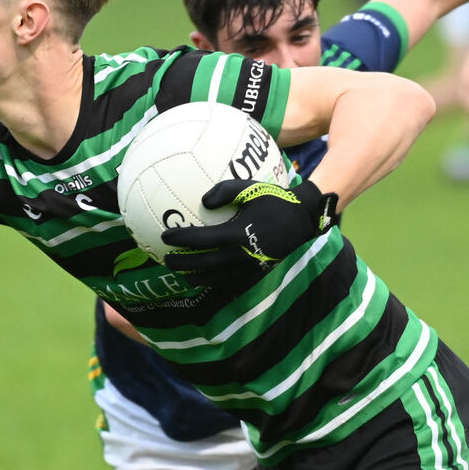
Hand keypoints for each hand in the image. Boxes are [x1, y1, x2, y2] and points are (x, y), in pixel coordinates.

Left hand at [162, 179, 338, 285]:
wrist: (303, 219)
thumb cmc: (276, 200)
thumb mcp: (251, 188)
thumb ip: (224, 190)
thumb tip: (203, 201)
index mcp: (237, 234)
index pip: (201, 240)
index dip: (180, 240)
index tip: (165, 237)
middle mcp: (241, 255)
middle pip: (203, 265)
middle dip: (182, 265)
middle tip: (166, 261)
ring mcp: (249, 267)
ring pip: (216, 278)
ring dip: (196, 277)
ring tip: (183, 274)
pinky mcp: (257, 272)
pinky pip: (231, 281)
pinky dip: (216, 281)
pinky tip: (207, 277)